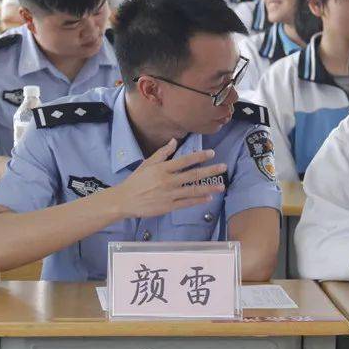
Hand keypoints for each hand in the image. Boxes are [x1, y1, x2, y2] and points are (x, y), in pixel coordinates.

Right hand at [110, 138, 226, 218]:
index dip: (199, 156)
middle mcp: (168, 181)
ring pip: (193, 190)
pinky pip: (186, 203)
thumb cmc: (136, 181)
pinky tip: (208, 198)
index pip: (185, 160)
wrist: (125, 200)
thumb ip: (162, 153)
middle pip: (193, 175)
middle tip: (223, 167)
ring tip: (221, 186)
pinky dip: (198, 201)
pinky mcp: (169, 206)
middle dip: (210, 171)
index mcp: (163, 169)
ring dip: (208, 188)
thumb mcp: (148, 163)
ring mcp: (169, 194)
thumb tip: (174, 141)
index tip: (212, 153)